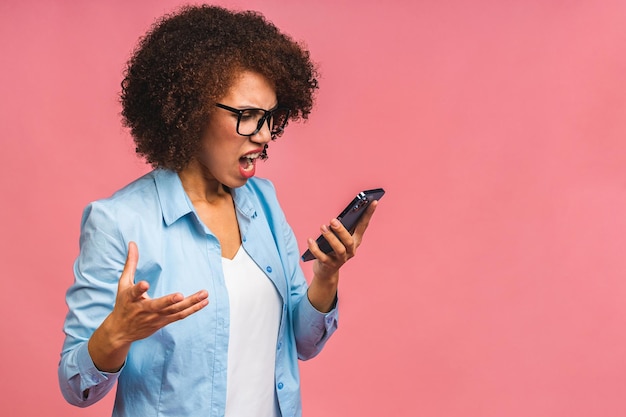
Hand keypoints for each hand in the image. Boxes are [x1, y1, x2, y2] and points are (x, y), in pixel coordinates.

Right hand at [88, 241, 208, 371]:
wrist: (121, 332)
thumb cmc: (123, 304)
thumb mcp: (123, 284)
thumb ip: (131, 263)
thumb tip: (132, 243)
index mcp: (131, 299)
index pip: (134, 293)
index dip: (139, 289)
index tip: (145, 284)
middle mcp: (144, 309)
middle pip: (158, 305)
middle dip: (169, 301)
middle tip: (180, 296)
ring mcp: (155, 317)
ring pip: (174, 311)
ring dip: (190, 303)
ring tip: (204, 294)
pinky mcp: (164, 322)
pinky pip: (180, 316)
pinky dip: (193, 309)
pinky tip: (204, 302)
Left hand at [308, 200, 378, 280]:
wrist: (326, 270)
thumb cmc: (332, 248)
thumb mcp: (339, 237)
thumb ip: (341, 227)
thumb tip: (337, 217)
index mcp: (355, 240)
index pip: (364, 226)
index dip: (369, 214)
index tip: (374, 201)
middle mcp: (351, 250)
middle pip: (349, 241)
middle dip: (341, 230)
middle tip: (332, 220)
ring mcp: (341, 259)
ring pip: (338, 249)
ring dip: (330, 238)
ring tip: (322, 227)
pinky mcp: (330, 265)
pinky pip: (322, 257)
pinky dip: (315, 249)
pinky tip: (310, 240)